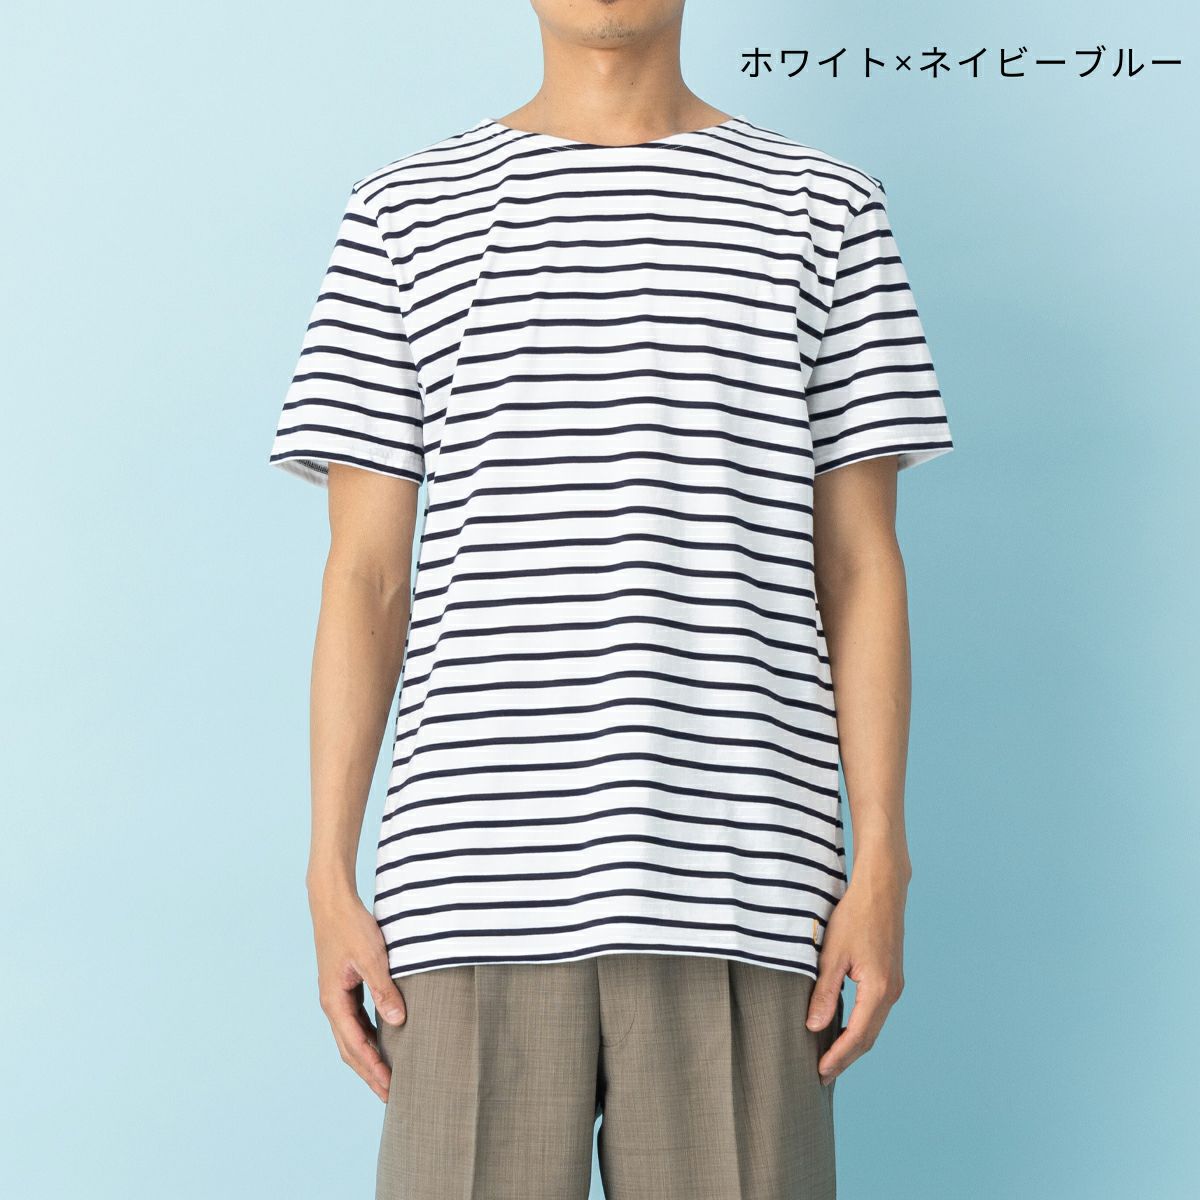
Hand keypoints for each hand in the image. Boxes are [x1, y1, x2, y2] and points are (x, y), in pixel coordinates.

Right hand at [309, 885, 406, 1101]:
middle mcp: (332, 1003)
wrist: (332, 902)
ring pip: (352, 1036)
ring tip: (388, 1075)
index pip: (355, 1046)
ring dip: (368, 1057)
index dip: (373, 1069)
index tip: (391, 1088)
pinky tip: (384, 1041)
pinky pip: (356, 1020)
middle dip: (369, 1073)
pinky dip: (368, 1036)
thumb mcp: (372, 957)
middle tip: (391, 1095)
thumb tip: (398, 1021)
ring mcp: (336, 996)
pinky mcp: (344, 987)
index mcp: (334, 1001)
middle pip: (350, 1049)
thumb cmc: (351, 926)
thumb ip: (384, 989)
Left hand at [804, 859, 908, 1084]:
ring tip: (830, 1057)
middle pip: (868, 1037)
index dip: (838, 1057)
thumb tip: (814, 1026)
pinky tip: (844, 1028)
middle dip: (845, 1057)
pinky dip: (860, 1026)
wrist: (882, 891)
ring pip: (873, 1026)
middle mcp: (891, 992)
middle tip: (823, 1075)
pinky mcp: (890, 977)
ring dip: (853, 1044)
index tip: (820, 1072)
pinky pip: (875, 1012)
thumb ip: (825, 992)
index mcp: (878, 990)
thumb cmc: (856, 916)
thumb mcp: (833, 953)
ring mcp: (894, 985)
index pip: (857, 1036)